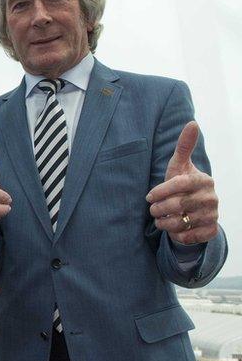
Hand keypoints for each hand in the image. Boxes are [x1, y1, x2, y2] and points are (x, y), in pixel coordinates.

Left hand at [147, 121, 217, 244]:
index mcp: (203, 181)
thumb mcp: (179, 166)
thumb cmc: (181, 185)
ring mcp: (213, 215)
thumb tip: (192, 123)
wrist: (193, 211)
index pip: (179, 184)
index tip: (149, 196)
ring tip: (160, 219)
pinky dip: (177, 236)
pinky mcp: (211, 231)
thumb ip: (184, 147)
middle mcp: (212, 198)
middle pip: (178, 205)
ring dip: (164, 223)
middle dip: (159, 209)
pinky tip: (174, 230)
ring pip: (181, 223)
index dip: (161, 191)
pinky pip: (189, 237)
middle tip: (153, 210)